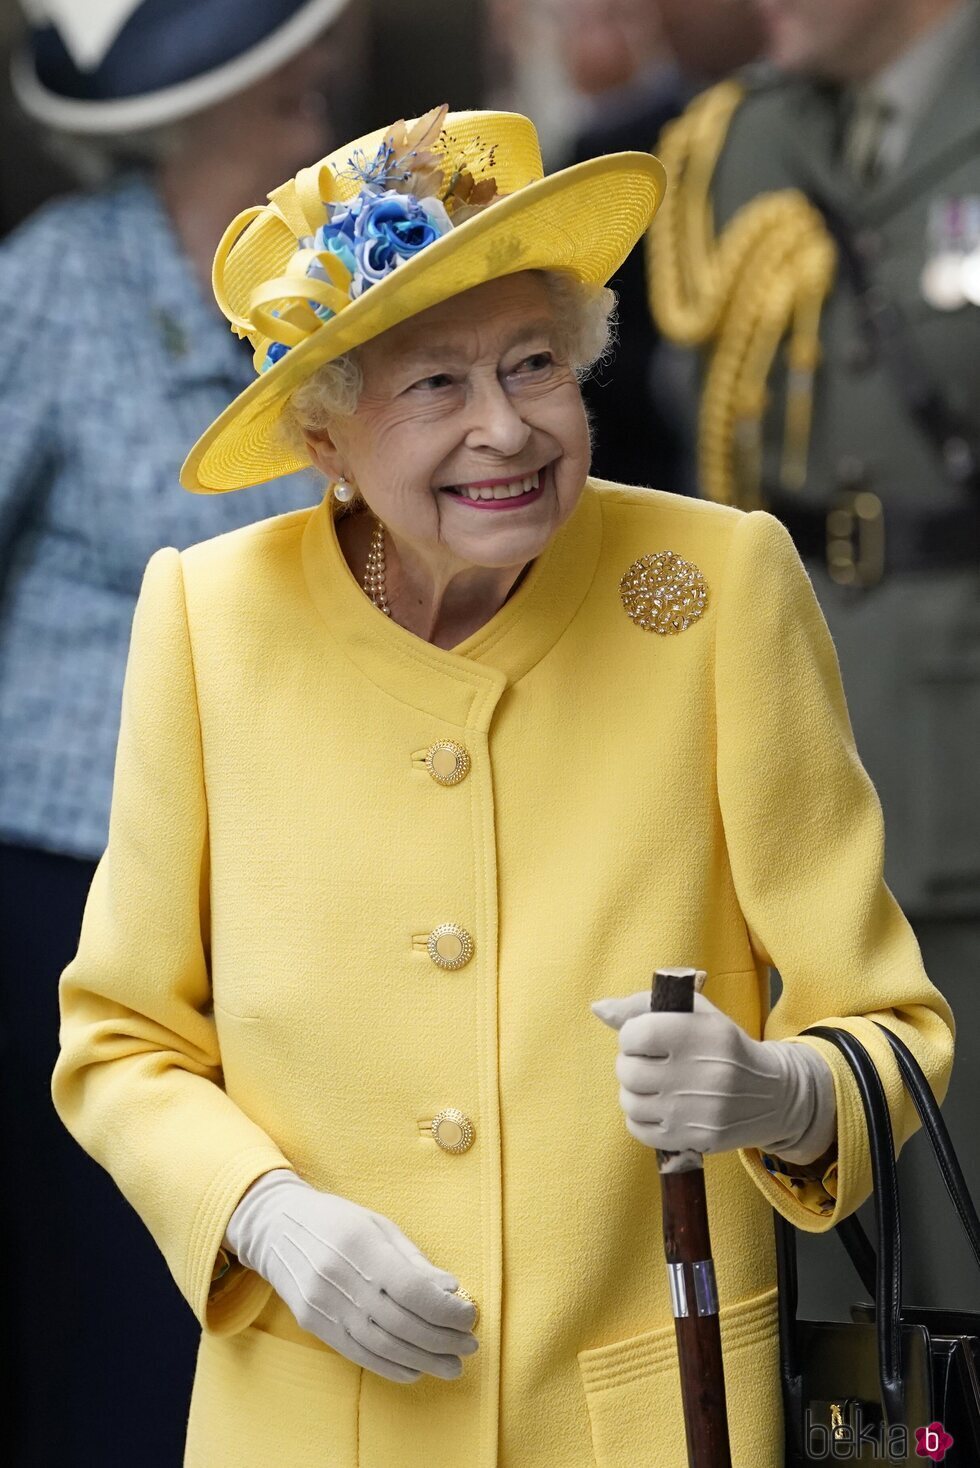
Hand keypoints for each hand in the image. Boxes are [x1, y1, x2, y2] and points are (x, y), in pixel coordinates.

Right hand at [224, 1169, 478, 1382]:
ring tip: (451, 1365)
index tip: (468, 1317)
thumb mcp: (379, 1226)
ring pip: (380, 1344)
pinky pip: (357, 1353)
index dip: (444, 1309)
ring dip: (422, 1360)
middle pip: (399, 1322)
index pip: (410, 1288)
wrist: (276, 1227)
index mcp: (360, 1244)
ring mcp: (323, 1304)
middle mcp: (338, 1277)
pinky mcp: (314, 1324)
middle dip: (441, 1340)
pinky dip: (390, 1366)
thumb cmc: (338, 1222)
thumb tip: (451, 1290)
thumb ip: (414, 1261)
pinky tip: (415, 1369)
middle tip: (469, 1345)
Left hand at [591, 990, 835, 1162]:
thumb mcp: (696, 1013)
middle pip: (627, 1071)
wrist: (772, 1095)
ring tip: (656, 1085)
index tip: (645, 1037)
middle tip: (650, 1063)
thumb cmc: (724, 1046)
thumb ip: (644, 1006)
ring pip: (629, 1102)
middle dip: (631, 1064)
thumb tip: (598, 1009)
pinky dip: (641, 1119)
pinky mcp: (694, 1139)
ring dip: (635, 1092)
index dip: (631, 1035)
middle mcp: (700, 1073)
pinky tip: (661, 1107)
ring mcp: (696, 1111)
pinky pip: (639, 1130)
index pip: (635, 1033)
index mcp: (701, 1033)